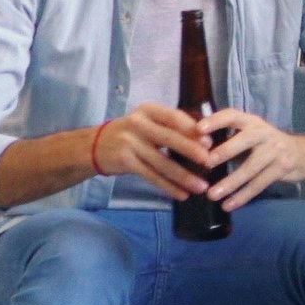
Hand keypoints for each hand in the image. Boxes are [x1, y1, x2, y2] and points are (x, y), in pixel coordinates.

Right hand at [92, 103, 217, 200]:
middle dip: (192, 151)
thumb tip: (206, 139)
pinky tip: (182, 194)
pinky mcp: (125, 161)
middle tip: (210, 163)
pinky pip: (151, 176)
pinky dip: (168, 186)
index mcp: (148, 110)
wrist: (94, 146)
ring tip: (201, 187)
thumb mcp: (147, 122)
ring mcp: (129, 143)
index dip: (193, 129)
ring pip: (162, 162)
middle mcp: (138, 124)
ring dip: (183, 176)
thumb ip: (171, 127)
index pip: (174, 117)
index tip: (210, 142)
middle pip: (169, 138)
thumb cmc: (130, 134)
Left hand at [194, 107, 304, 209]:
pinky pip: (259, 184)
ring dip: (231, 183)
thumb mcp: (250, 135)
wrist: (302, 154)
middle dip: (225, 151)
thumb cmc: (265, 145)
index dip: (216, 120)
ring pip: (251, 168)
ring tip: (212, 195)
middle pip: (244, 141)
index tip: (199, 128)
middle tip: (207, 163)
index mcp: (251, 122)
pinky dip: (243, 196)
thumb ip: (228, 140)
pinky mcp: (282, 168)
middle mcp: (264, 133)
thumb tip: (194, 150)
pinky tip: (228, 205)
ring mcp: (275, 150)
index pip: (233, 116)